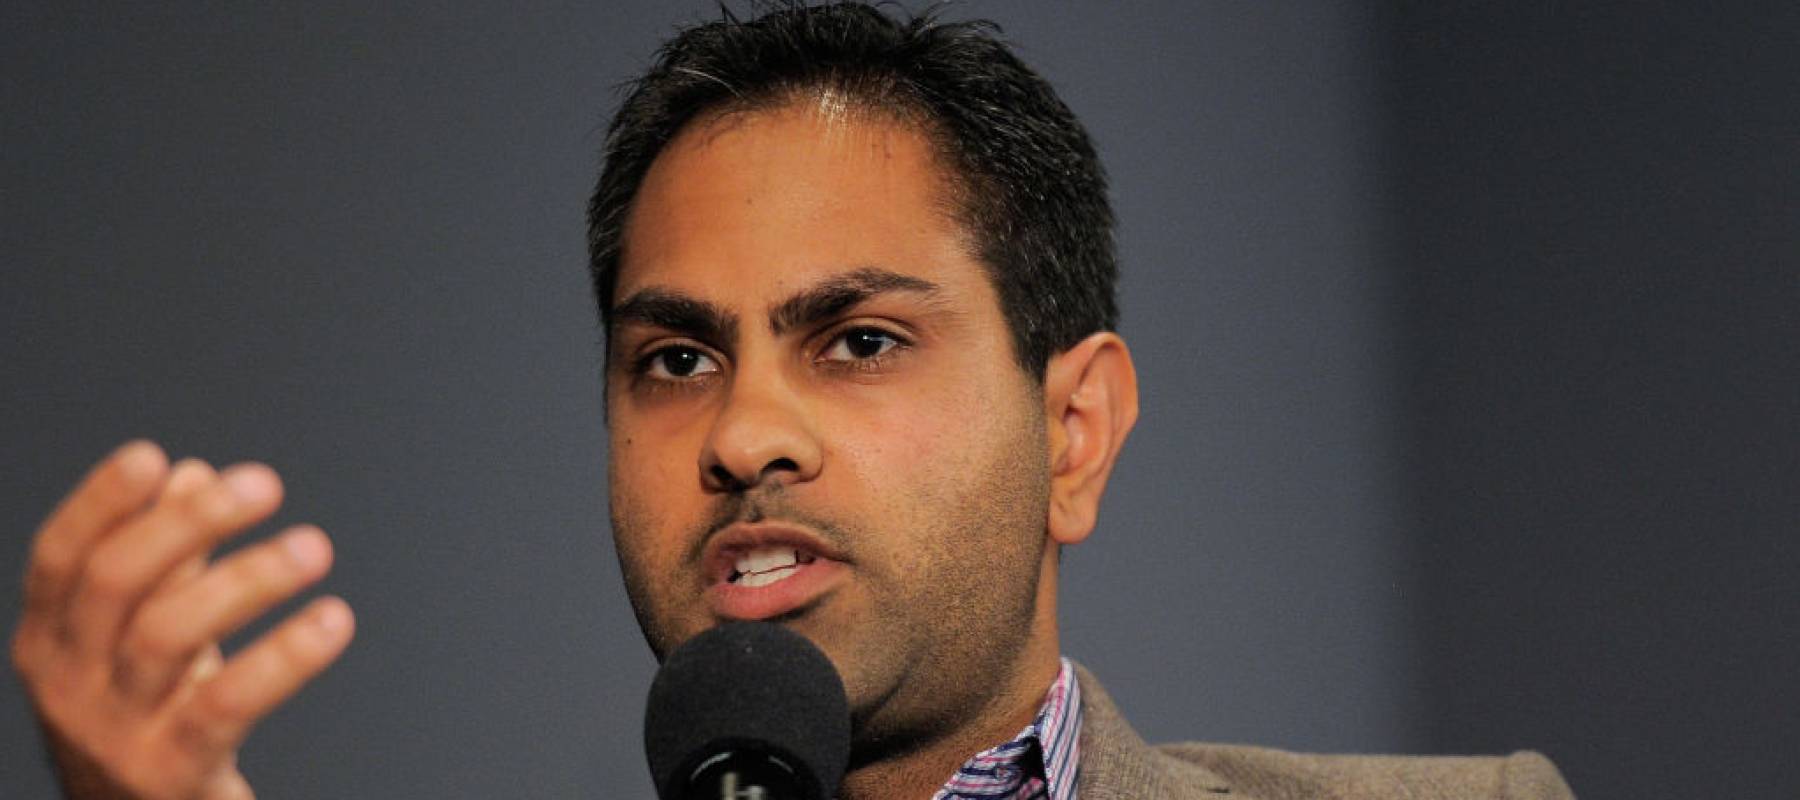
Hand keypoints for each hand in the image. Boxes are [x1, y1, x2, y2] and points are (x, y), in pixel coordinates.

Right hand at [10, 441, 354, 799]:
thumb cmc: (151, 718)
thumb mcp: (145, 636)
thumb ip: (168, 558)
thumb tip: (192, 473)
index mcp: (51, 639)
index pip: (60, 557)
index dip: (100, 502)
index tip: (153, 457)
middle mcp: (67, 683)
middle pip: (115, 582)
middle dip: (191, 523)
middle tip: (265, 485)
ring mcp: (112, 732)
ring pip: (169, 635)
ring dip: (249, 579)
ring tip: (313, 547)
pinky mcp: (169, 773)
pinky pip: (227, 703)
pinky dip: (285, 655)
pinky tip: (332, 621)